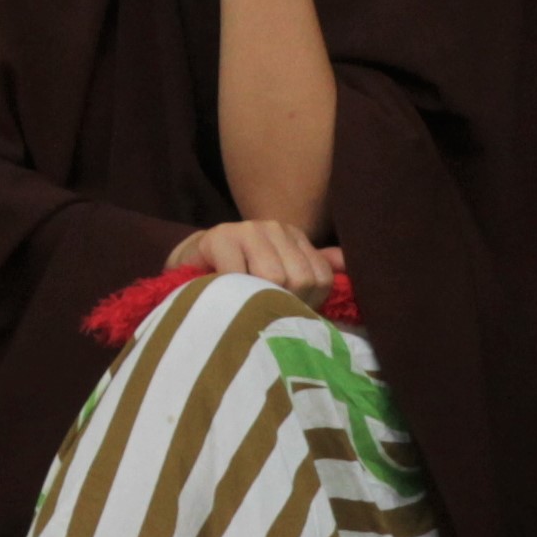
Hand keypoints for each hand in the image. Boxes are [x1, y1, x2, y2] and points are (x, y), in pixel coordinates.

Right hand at [166, 219, 343, 292]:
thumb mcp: (279, 272)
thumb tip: (349, 265)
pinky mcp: (219, 238)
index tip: (281, 308)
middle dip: (283, 303)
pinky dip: (234, 294)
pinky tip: (225, 296)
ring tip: (243, 302)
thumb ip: (313, 268)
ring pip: (273, 277)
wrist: (188, 266)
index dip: (305, 303)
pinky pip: (239, 276)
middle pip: (299, 278)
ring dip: (258, 299)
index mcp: (294, 235)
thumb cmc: (237, 277)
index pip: (320, 277)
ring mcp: (246, 229)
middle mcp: (274, 227)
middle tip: (259, 309)